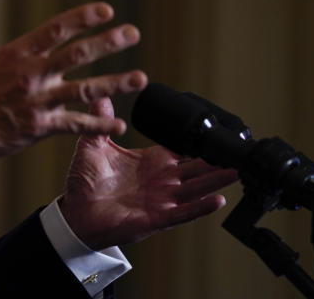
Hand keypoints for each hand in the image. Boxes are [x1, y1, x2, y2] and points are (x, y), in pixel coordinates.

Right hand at [0, 0, 147, 169]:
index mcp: (16, 53)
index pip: (55, 29)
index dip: (82, 18)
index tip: (106, 9)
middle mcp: (31, 75)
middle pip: (76, 55)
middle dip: (107, 43)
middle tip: (133, 33)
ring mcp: (38, 102)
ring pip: (84, 91)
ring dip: (115, 84)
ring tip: (141, 78)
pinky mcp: (40, 126)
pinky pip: (75, 126)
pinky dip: (98, 126)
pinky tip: (120, 125)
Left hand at [59, 97, 238, 250]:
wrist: (74, 213)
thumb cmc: (85, 182)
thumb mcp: (92, 146)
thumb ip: (100, 121)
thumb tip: (103, 94)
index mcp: (150, 162)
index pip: (181, 150)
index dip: (199, 143)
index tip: (218, 133)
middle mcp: (160, 180)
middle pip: (196, 169)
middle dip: (216, 161)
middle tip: (239, 153)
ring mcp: (160, 200)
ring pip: (195, 189)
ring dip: (216, 181)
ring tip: (237, 172)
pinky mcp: (155, 219)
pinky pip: (182, 213)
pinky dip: (200, 207)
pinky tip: (217, 200)